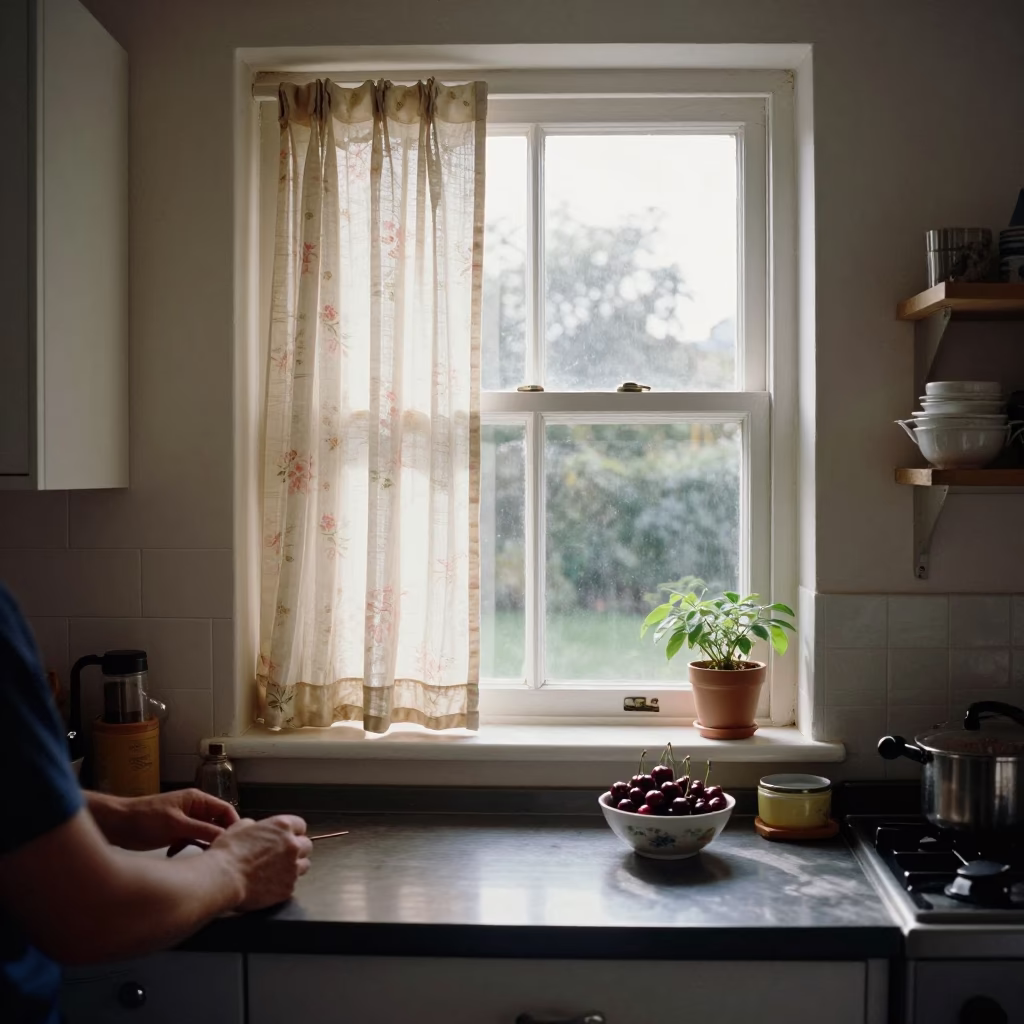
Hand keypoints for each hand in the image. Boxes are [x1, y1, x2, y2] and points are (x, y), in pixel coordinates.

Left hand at [90, 789, 239, 850]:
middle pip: (216, 823)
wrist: (117, 825)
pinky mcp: (175, 833)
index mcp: (197, 800)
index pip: (225, 810)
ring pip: (204, 835)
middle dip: (218, 838)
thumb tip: (225, 838)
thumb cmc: (144, 818)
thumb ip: (202, 831)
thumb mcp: (176, 825)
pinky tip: (177, 854)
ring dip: (202, 846)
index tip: (237, 842)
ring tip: (201, 858)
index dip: (233, 825)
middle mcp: (194, 809)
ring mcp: (184, 822)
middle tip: (219, 854)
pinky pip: (191, 842)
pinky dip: (188, 849)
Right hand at [209, 816, 310, 911]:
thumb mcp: (239, 827)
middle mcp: (292, 845)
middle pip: (306, 845)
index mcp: (282, 826)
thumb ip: (255, 826)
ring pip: (304, 865)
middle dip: (297, 849)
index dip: (292, 832)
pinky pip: (292, 884)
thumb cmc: (228, 853)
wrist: (224, 878)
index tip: (287, 837)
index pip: (300, 825)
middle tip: (283, 855)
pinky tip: (270, 884)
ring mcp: (292, 868)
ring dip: (294, 866)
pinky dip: (284, 883)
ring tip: (278, 870)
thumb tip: (255, 829)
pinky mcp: (288, 888)